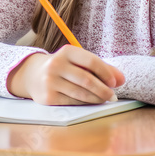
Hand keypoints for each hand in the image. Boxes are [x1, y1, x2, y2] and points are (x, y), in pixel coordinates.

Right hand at [7, 46, 124, 104]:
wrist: (33, 75)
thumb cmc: (64, 68)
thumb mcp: (79, 62)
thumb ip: (101, 68)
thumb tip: (121, 79)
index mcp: (66, 52)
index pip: (91, 61)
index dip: (106, 73)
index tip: (115, 82)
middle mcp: (56, 65)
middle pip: (87, 80)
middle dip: (103, 90)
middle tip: (112, 95)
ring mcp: (50, 82)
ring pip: (81, 94)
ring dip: (97, 99)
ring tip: (104, 99)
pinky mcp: (48, 97)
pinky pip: (73, 102)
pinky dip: (85, 104)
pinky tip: (90, 102)